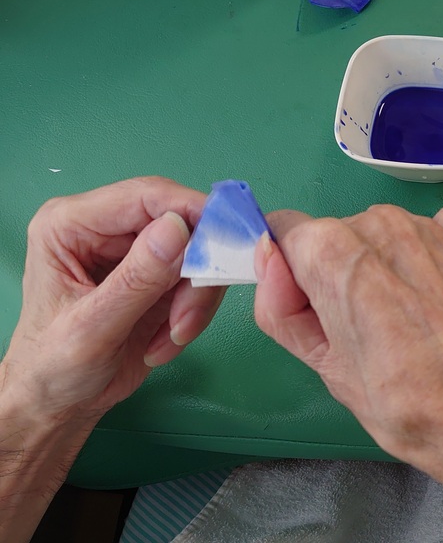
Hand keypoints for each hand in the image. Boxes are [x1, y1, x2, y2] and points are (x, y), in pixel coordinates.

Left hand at [2, 176, 224, 424]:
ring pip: (198, 254)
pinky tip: (165, 339)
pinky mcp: (159, 276)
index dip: (193, 212)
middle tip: (189, 317)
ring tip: (172, 336)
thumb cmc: (54, 368)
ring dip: (195, 299)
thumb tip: (179, 229)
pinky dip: (193, 312)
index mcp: (72, 224)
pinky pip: (199, 280)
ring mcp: (135, 253)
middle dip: (196, 271)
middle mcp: (105, 229)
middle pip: (181, 223)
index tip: (229, 242)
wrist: (59, 404)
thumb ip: (137, 279)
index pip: (146, 197)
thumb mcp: (94, 327)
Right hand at [254, 205, 442, 541]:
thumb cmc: (403, 402)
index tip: (307, 307)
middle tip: (357, 329)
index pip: (285, 232)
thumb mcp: (323, 364)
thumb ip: (280, 305)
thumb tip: (269, 259)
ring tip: (399, 320)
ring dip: (380, 265)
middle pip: (334, 233)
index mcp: (335, 250)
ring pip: (379, 234)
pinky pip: (424, 235)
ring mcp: (430, 226)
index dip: (288, 270)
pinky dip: (421, 260)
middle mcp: (382, 222)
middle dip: (334, 271)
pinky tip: (432, 301)